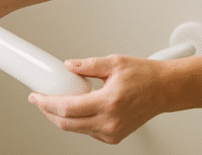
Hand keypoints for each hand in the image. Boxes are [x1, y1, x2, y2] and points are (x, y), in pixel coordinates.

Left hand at [28, 55, 168, 144]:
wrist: (165, 90)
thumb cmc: (145, 76)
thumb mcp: (115, 63)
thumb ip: (89, 66)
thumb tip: (69, 66)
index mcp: (109, 102)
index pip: (68, 107)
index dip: (47, 103)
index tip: (36, 97)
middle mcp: (110, 122)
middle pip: (67, 124)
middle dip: (48, 112)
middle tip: (40, 101)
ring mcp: (112, 133)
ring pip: (76, 129)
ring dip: (62, 117)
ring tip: (58, 101)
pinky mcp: (113, 138)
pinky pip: (88, 132)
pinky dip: (78, 122)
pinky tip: (78, 109)